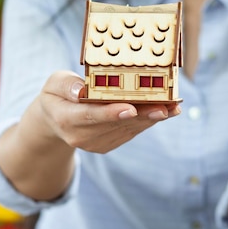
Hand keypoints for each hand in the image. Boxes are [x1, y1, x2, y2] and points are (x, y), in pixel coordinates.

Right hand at [27, 70, 180, 153]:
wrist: (55, 119)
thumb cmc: (57, 95)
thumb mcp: (53, 83)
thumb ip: (66, 85)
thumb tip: (80, 90)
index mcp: (66, 119)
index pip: (91, 116)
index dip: (112, 113)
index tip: (131, 108)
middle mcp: (82, 136)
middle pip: (117, 123)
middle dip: (143, 113)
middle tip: (166, 106)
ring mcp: (96, 143)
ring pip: (129, 128)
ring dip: (152, 117)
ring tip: (174, 106)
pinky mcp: (109, 144)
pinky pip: (132, 131)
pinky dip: (149, 120)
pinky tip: (167, 110)